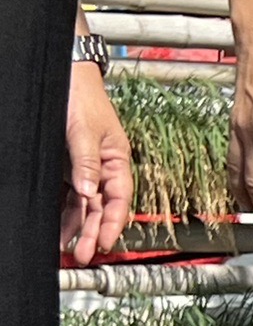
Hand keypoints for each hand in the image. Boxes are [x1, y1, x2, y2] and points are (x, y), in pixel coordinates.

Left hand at [60, 62, 132, 265]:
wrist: (64, 70)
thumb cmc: (79, 95)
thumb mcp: (84, 131)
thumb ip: (86, 163)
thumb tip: (88, 193)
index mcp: (117, 160)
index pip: (119, 200)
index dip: (113, 224)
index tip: (104, 243)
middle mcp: (103, 168)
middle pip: (102, 208)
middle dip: (93, 233)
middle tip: (84, 255)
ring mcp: (85, 167)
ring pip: (84, 205)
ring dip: (78, 226)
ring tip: (68, 247)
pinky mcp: (68, 164)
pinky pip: (69, 195)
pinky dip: (65, 211)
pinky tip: (59, 226)